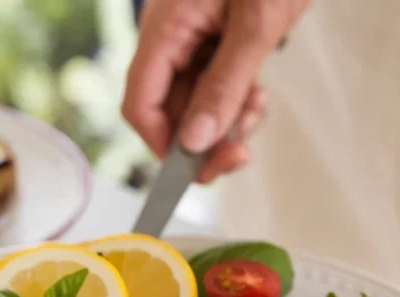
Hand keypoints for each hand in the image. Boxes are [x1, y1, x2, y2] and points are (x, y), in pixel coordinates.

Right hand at [122, 0, 307, 182]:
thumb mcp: (256, 24)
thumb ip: (225, 86)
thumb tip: (195, 142)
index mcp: (167, 28)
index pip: (141, 105)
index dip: (163, 145)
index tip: (196, 169)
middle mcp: (172, 38)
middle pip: (169, 112)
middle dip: (203, 140)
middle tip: (241, 153)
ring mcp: (194, 41)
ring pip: (195, 106)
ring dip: (225, 123)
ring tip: (257, 106)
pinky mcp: (217, 42)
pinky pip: (215, 88)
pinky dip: (236, 103)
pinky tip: (258, 94)